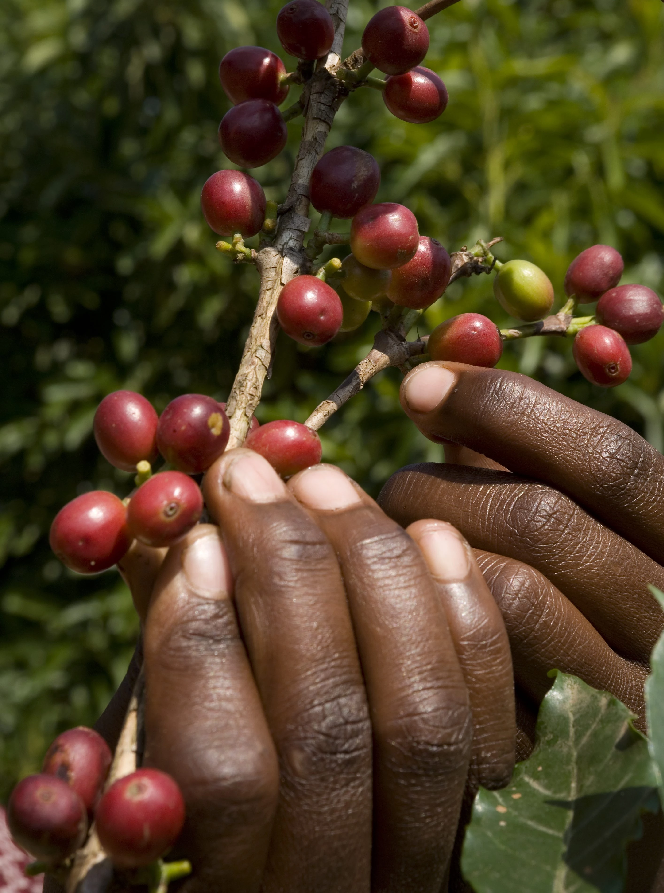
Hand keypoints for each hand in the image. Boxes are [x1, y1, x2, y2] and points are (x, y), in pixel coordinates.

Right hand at [50, 449, 516, 892]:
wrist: (316, 873)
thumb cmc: (199, 822)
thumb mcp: (153, 768)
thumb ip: (162, 673)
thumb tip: (171, 542)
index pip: (229, 778)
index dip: (205, 647)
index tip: (192, 544)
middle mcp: (339, 892)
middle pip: (333, 729)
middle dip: (289, 576)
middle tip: (250, 478)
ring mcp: (426, 862)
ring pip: (424, 717)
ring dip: (371, 573)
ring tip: (322, 481)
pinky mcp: (496, 824)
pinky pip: (496, 719)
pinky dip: (465, 615)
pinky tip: (430, 531)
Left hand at [378, 361, 663, 889]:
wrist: (618, 781)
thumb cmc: (587, 621)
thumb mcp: (580, 536)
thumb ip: (526, 463)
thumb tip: (445, 372)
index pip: (611, 461)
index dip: (508, 409)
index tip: (421, 385)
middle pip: (542, 519)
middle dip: (438, 485)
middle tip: (382, 484)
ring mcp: (632, 696)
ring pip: (508, 590)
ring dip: (418, 553)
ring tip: (378, 546)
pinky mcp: (570, 759)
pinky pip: (482, 676)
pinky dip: (423, 625)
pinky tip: (390, 612)